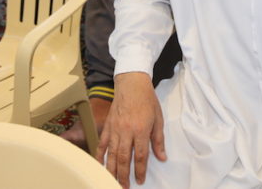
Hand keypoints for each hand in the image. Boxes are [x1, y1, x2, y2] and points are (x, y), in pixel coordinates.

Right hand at [99, 72, 166, 188]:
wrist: (132, 83)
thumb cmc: (147, 100)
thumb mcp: (158, 119)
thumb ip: (158, 140)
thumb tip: (162, 157)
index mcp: (141, 129)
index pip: (140, 155)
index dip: (140, 170)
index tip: (140, 180)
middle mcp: (126, 131)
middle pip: (124, 158)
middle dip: (124, 175)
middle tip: (124, 187)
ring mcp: (115, 128)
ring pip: (112, 153)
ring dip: (112, 170)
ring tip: (113, 181)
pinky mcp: (108, 126)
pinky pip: (102, 144)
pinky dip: (100, 156)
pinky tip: (100, 166)